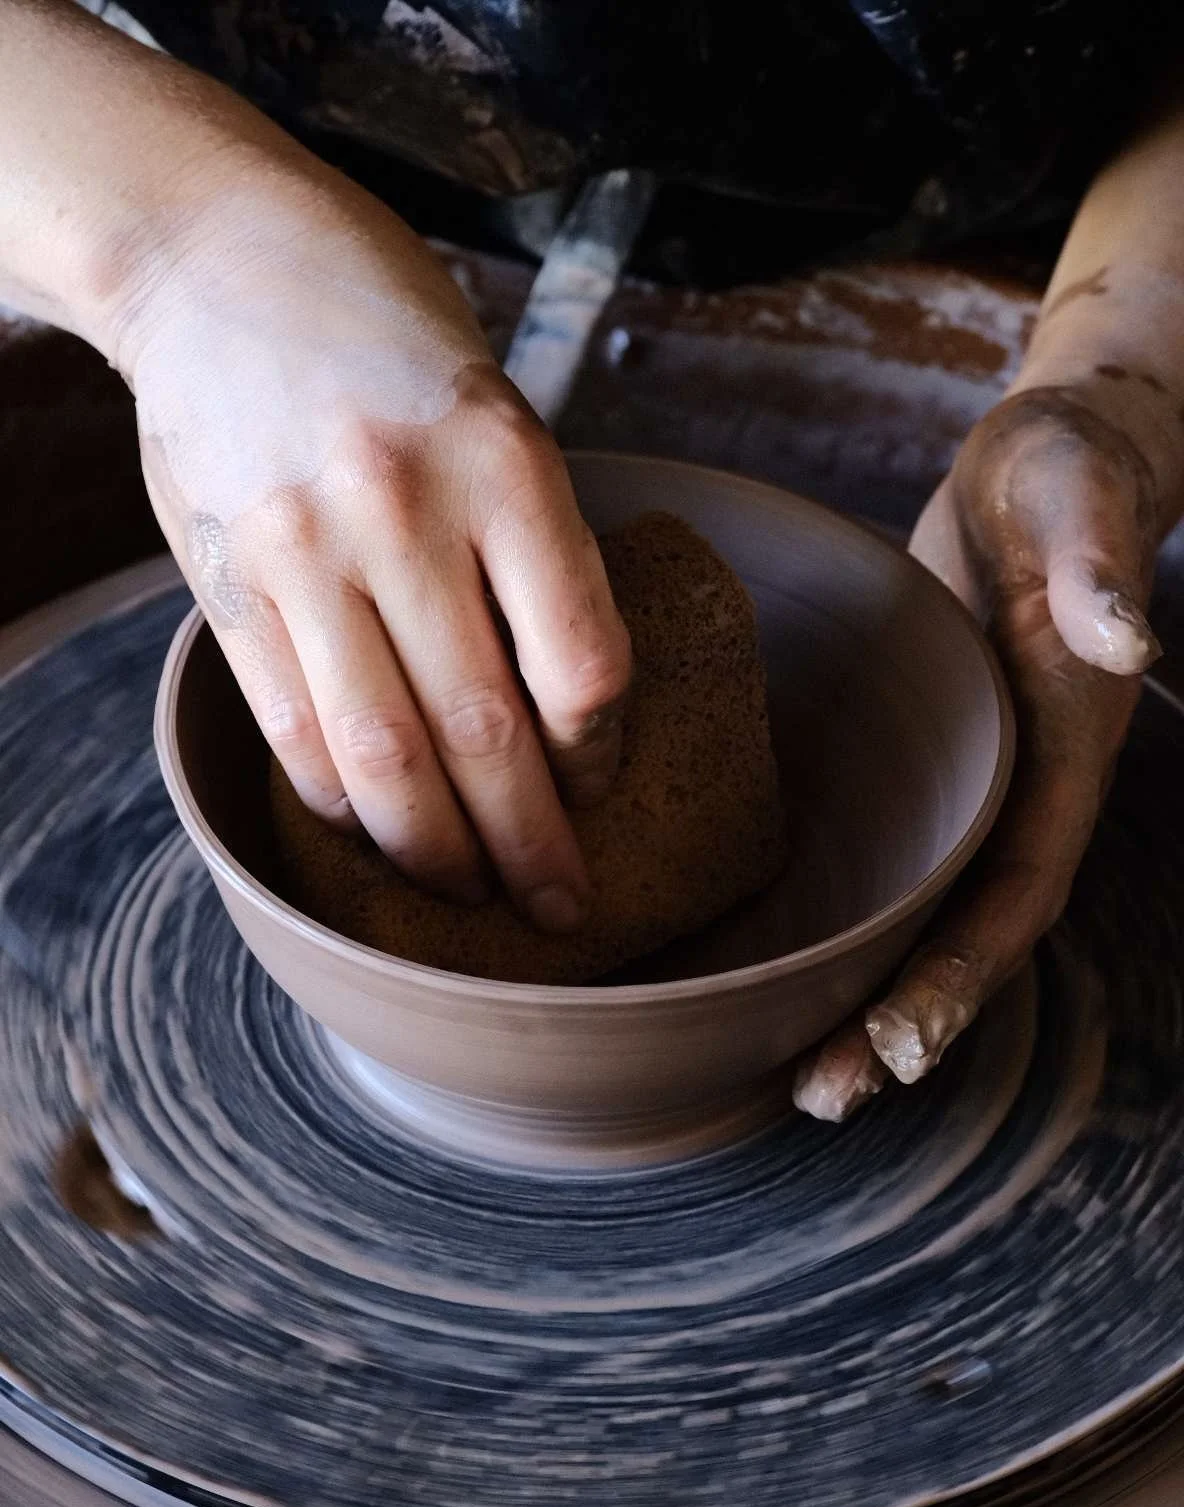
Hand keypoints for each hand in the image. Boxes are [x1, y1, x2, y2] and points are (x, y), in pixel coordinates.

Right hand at [120, 162, 630, 930]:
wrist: (215, 255)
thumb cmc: (385, 335)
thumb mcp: (494, 408)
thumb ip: (524, 546)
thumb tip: (565, 703)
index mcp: (504, 460)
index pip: (581, 662)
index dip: (599, 755)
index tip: (602, 789)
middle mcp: (404, 509)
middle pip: (485, 732)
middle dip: (531, 847)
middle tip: (561, 909)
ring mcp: (304, 549)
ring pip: (382, 755)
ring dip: (434, 852)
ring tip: (470, 897)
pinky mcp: (226, 578)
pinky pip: (293, 726)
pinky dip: (339, 800)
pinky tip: (372, 832)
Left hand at [793, 385, 1163, 1119]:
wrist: (1046, 466)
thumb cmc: (1064, 476)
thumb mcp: (1073, 500)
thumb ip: (1098, 569)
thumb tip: (1126, 641)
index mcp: (1061, 757)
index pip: (1014, 895)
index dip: (958, 979)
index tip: (895, 1046)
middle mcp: (1016, 797)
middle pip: (961, 942)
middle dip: (896, 1027)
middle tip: (817, 1096)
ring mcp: (966, 795)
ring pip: (916, 924)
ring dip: (858, 1002)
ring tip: (789, 1077)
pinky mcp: (918, 773)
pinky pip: (879, 870)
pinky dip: (832, 930)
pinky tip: (760, 965)